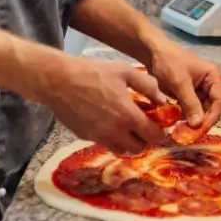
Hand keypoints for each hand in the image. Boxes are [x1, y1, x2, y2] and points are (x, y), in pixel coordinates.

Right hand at [40, 55, 166, 155]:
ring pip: (121, 150)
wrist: (59, 80)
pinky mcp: (85, 137)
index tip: (159, 125)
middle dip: (145, 139)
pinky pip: (104, 143)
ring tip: (126, 125)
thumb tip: (162, 100)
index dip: (160, 132)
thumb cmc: (94, 72)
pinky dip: (111, 138)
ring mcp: (98, 137)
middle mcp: (114, 132)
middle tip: (143, 125)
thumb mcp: (125, 71)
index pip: (153, 136)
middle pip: (138, 148)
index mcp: (128, 115)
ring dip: (128, 142)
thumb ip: (148, 86)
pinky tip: (108, 121)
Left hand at [145, 42, 220, 131]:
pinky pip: (191, 109)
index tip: (201, 129)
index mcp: (213, 76)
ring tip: (182, 129)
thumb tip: (198, 124)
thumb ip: (190, 103)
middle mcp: (210, 84)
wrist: (152, 51)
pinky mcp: (188, 94)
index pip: (220, 100)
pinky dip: (185, 116)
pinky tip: (176, 120)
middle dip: (202, 120)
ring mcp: (199, 89)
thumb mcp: (180, 82)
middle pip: (212, 107)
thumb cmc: (168, 62)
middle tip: (190, 133)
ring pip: (201, 110)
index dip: (213, 116)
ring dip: (193, 119)